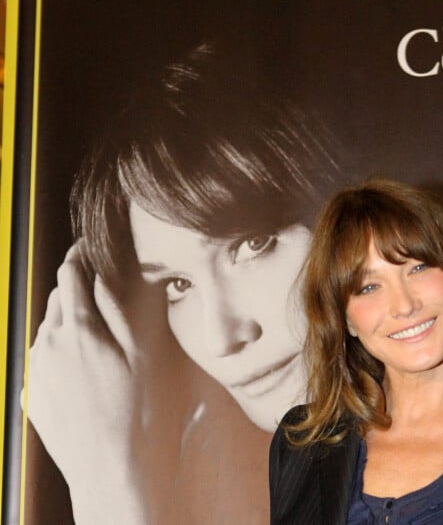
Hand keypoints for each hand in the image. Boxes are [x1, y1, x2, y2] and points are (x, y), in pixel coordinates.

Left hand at [27, 244, 149, 523]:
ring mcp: (37, 369)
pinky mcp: (31, 391)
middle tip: (100, 291)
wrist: (108, 465)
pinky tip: (82, 365)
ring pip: (48, 326)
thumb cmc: (135, 407)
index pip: (71, 272)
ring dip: (68, 318)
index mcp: (79, 329)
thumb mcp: (141, 351)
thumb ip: (122, 306)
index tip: (89, 248)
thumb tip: (112, 271)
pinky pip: (42, 355)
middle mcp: (49, 343)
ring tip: (94, 334)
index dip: (80, 254)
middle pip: (58, 296)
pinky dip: (59, 347)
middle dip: (76, 285)